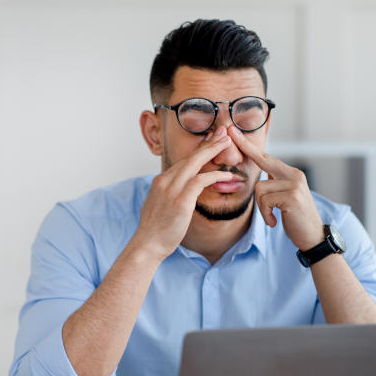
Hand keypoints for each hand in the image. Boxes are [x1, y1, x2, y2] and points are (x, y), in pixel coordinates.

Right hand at [133, 131, 234, 260]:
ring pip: (195, 163)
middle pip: (189, 156)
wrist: (147, 244)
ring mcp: (172, 189)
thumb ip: (171, 195)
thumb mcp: (160, 206)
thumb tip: (182, 194)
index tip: (210, 140)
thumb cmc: (156, 231)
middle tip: (223, 132)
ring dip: (213, 151)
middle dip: (208, 143)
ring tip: (227, 143)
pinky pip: (201, 180)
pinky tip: (227, 174)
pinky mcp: (181, 200)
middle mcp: (165, 180)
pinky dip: (215, 175)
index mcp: (160, 181)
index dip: (198, 150)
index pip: (182, 160)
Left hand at [227, 126, 323, 250]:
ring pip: (259, 189)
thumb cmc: (295, 218)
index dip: (249, 146)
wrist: (312, 236)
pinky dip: (266, 214)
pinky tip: (274, 222)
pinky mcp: (292, 196)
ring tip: (272, 216)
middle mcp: (294, 175)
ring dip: (261, 207)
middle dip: (245, 147)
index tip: (234, 131)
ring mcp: (294, 185)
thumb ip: (275, 183)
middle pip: (262, 160)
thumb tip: (262, 173)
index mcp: (291, 174)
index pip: (267, 157)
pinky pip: (265, 201)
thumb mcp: (285, 197)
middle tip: (230, 131)